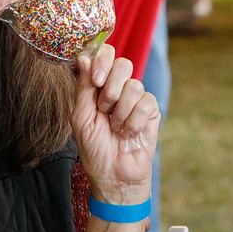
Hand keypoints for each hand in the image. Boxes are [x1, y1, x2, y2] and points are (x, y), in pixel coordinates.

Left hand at [70, 43, 158, 205]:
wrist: (114, 176)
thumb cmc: (94, 149)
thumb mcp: (80, 118)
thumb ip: (83, 87)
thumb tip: (84, 57)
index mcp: (97, 86)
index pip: (103, 55)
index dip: (102, 60)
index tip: (96, 80)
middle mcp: (117, 88)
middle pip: (122, 64)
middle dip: (111, 89)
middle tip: (104, 109)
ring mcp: (136, 99)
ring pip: (134, 85)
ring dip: (121, 112)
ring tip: (116, 128)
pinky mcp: (151, 111)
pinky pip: (146, 103)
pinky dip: (134, 122)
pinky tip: (129, 133)